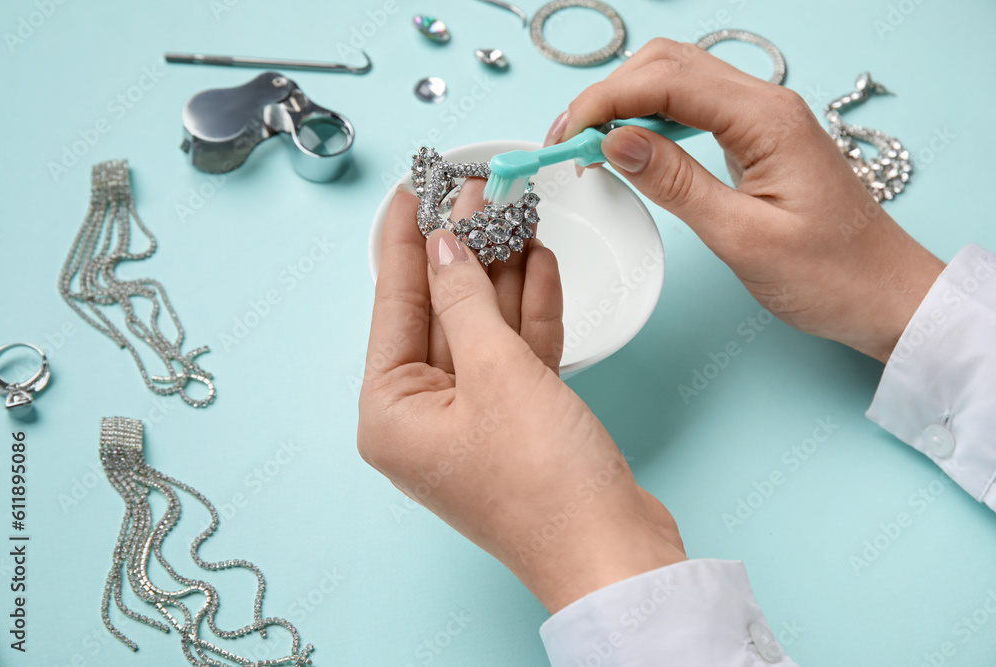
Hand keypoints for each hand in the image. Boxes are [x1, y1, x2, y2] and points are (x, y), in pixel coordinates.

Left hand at [358, 180, 684, 612]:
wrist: (615, 553)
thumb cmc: (545, 485)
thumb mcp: (496, 373)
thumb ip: (464, 300)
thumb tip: (442, 247)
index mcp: (391, 413)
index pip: (393, 305)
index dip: (405, 241)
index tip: (410, 188)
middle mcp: (423, 417)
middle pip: (441, 312)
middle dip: (463, 249)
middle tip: (476, 187)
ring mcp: (473, 419)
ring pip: (483, 327)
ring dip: (502, 272)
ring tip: (512, 208)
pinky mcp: (518, 421)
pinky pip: (515, 352)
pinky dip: (529, 310)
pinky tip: (536, 259)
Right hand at [545, 38, 945, 362]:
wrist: (884, 293)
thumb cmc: (828, 275)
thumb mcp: (743, 238)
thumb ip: (677, 183)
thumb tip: (616, 141)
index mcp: (766, 119)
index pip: (667, 82)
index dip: (605, 101)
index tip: (564, 135)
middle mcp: (766, 103)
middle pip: (669, 64)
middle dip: (609, 93)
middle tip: (567, 140)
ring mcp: (764, 116)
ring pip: (679, 79)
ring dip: (627, 102)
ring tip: (588, 144)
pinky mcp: (758, 136)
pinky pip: (695, 107)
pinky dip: (653, 119)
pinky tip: (631, 148)